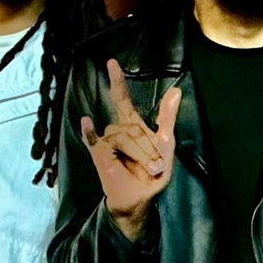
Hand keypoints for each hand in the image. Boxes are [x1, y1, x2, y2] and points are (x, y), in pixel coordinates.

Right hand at [76, 59, 178, 237]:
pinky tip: (87, 122)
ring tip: (146, 169)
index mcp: (134, 125)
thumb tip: (176, 90)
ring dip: (138, 154)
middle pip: (131, 127)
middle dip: (147, 148)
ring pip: (122, 137)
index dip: (117, 81)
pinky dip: (90, 132)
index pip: (122, 98)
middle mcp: (118, 129)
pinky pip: (93, 140)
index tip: (112, 63)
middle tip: (156, 166)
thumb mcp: (167, 145)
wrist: (140, 198)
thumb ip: (168, 118)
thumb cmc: (153, 174)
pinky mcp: (98, 154)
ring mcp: (106, 140)